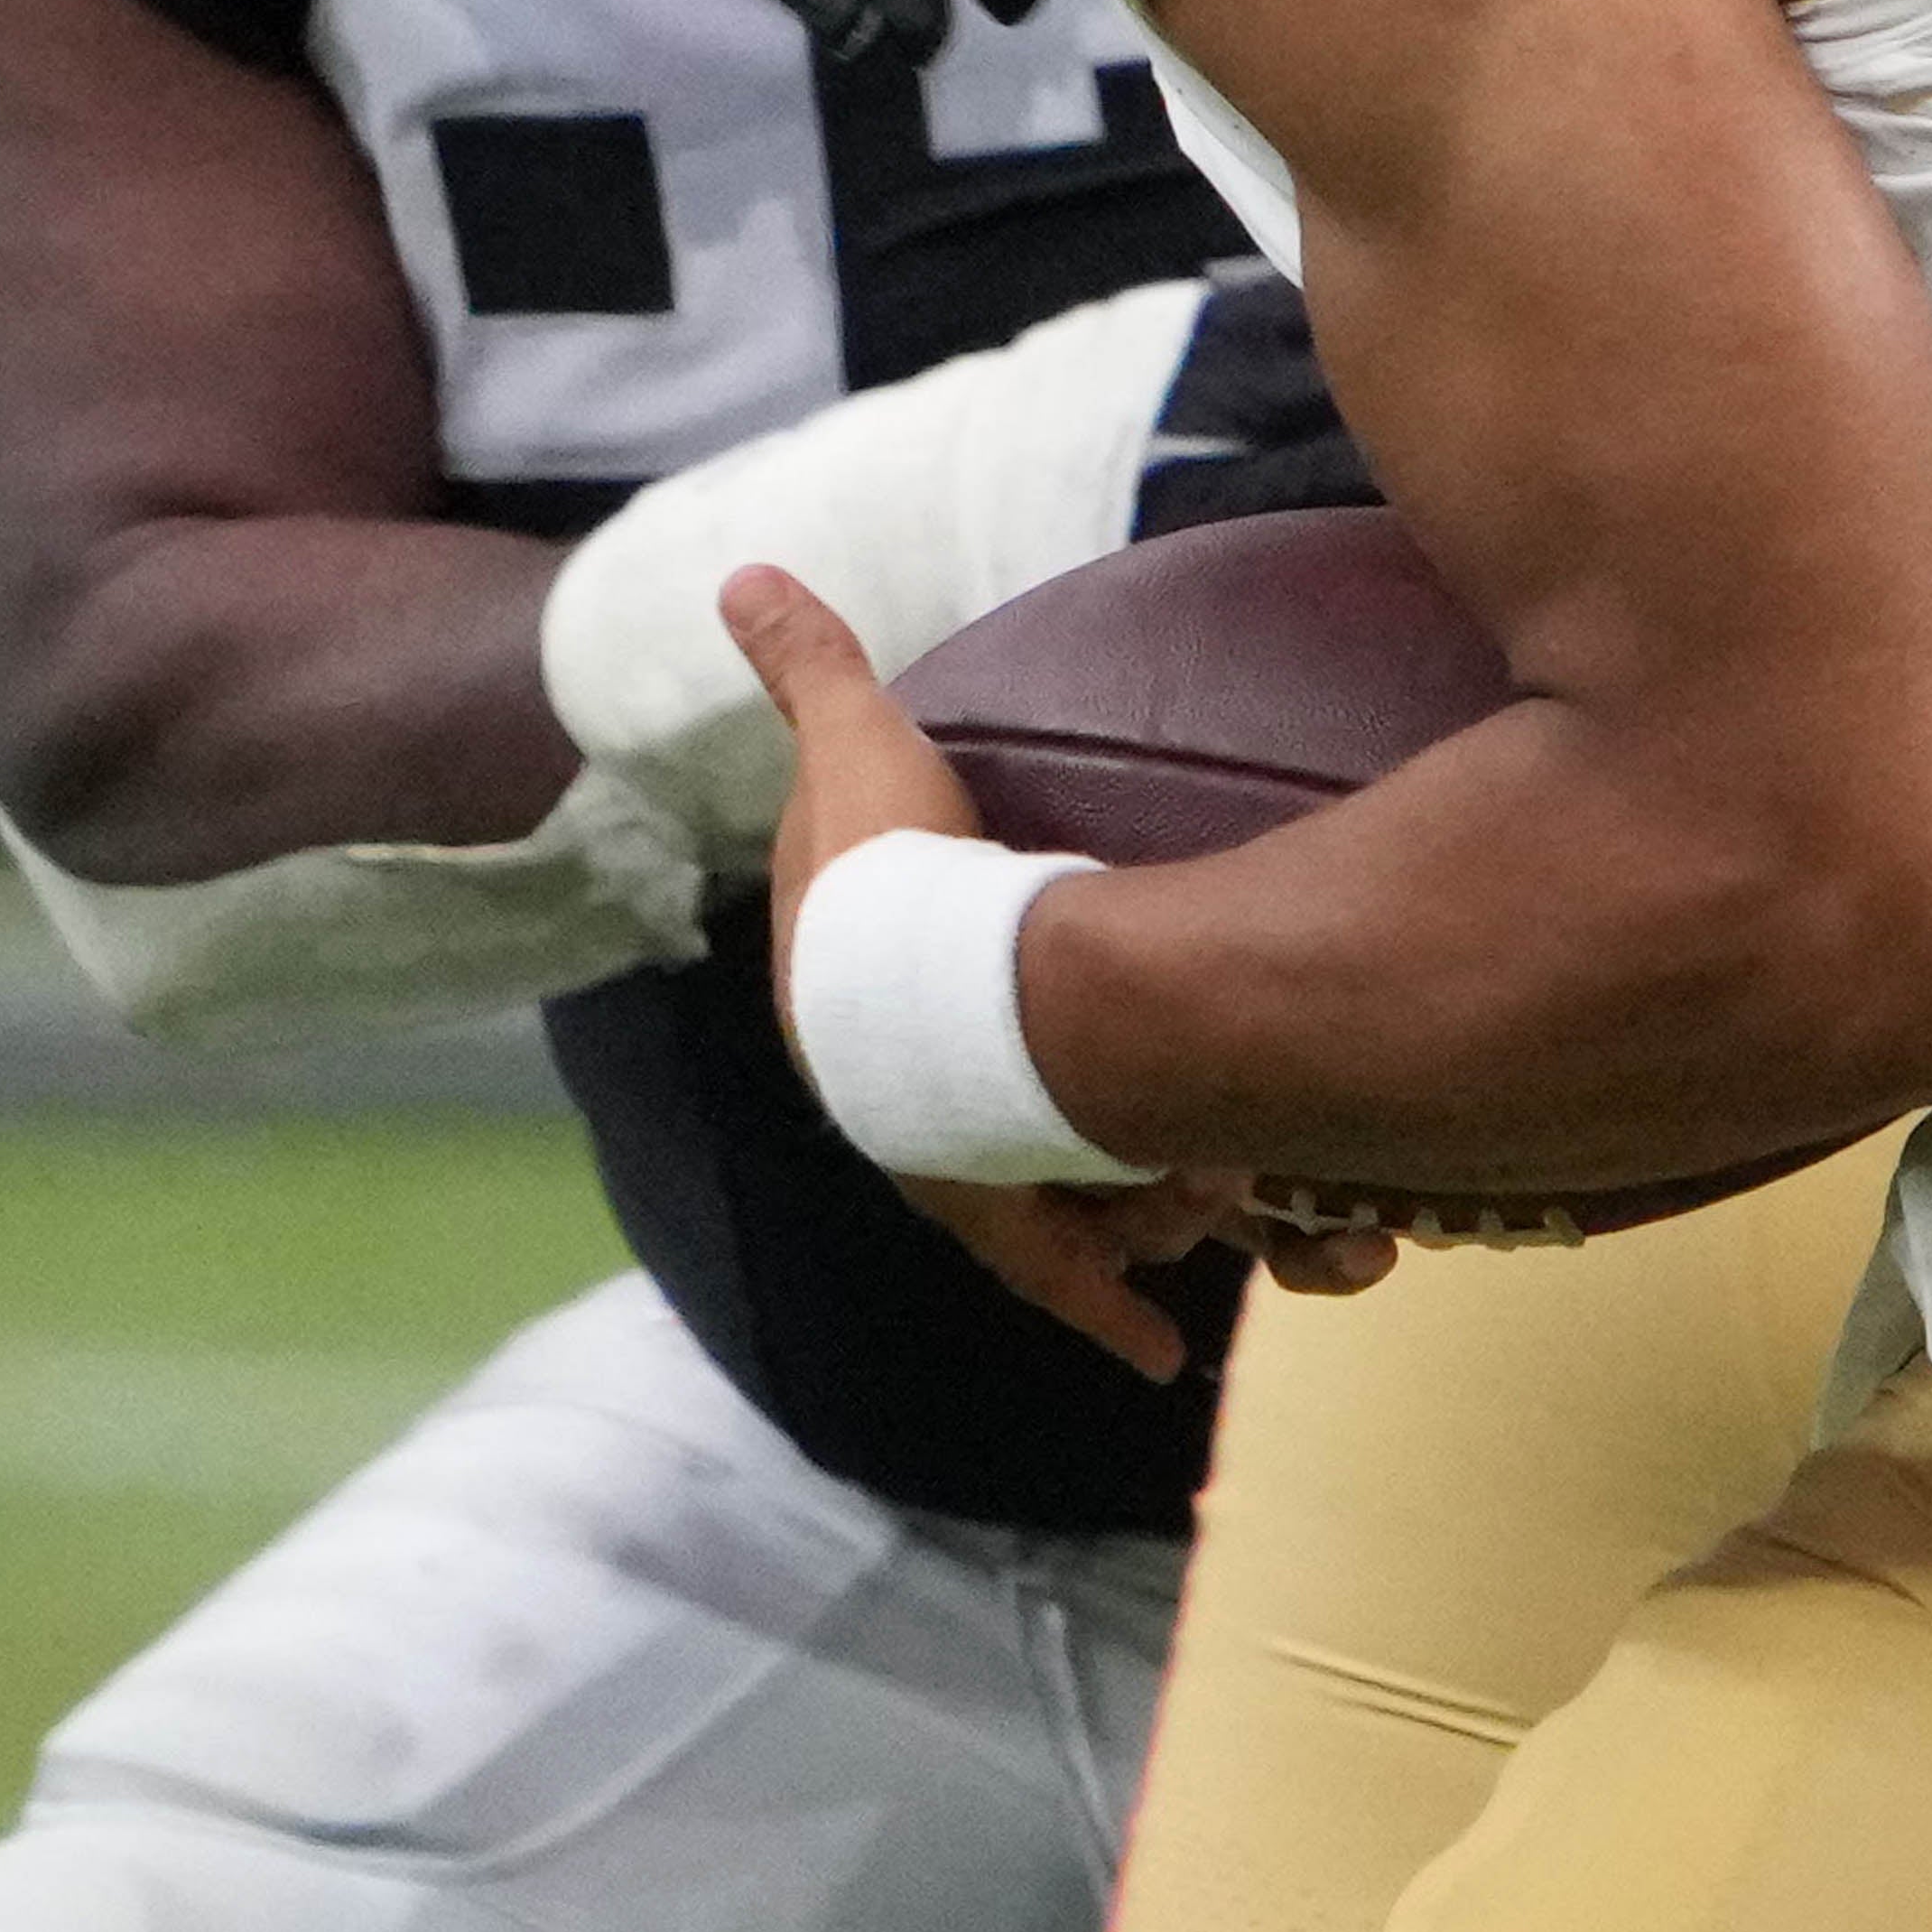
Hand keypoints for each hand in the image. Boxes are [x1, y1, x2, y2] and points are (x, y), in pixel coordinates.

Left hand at [727, 565, 1231, 1377]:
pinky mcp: (1019, 1212)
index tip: (990, 1008)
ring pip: (1051, 1213)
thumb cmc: (886, 871)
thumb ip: (813, 664)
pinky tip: (1157, 1358)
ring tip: (1190, 1202)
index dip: (948, 1018)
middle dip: (1061, 1146)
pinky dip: (1114, 1310)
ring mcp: (965, 1170)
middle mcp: (906, 1113)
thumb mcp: (854, 748)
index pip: (893, 1027)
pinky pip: (1074, 1272)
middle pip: (986, 1140)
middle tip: (1139, 1138)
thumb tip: (742, 574)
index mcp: (856, 1019)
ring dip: (1116, 1216)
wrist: (921, 984)